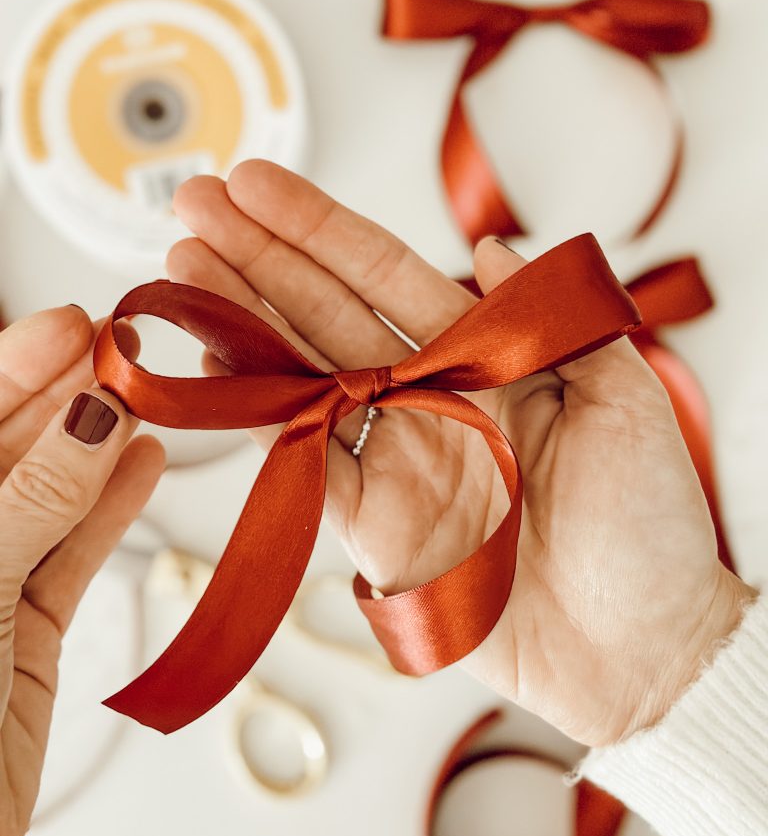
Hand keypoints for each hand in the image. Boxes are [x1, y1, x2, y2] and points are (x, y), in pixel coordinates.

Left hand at [0, 306, 163, 835]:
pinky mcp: (23, 634)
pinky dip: (111, 510)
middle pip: (5, 452)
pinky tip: (143, 463)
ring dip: (98, 445)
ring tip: (145, 391)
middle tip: (122, 345)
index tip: (70, 325)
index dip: (11, 368)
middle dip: (61, 395)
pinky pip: (72, 555)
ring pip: (47, 498)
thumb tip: (93, 412)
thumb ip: (35, 501)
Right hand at [167, 160, 753, 747]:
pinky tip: (216, 364)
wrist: (639, 648)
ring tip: (183, 273)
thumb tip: (492, 247)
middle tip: (196, 208)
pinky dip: (258, 414)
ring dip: (240, 323)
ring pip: (301, 377)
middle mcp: (428, 401)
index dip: (319, 231)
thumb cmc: (649, 528)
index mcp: (483, 360)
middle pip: (325, 313)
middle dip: (258, 259)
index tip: (260, 187)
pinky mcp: (374, 526)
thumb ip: (558, 318)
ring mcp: (396, 460)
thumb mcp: (629, 400)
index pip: (385, 276)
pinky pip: (305, 460)